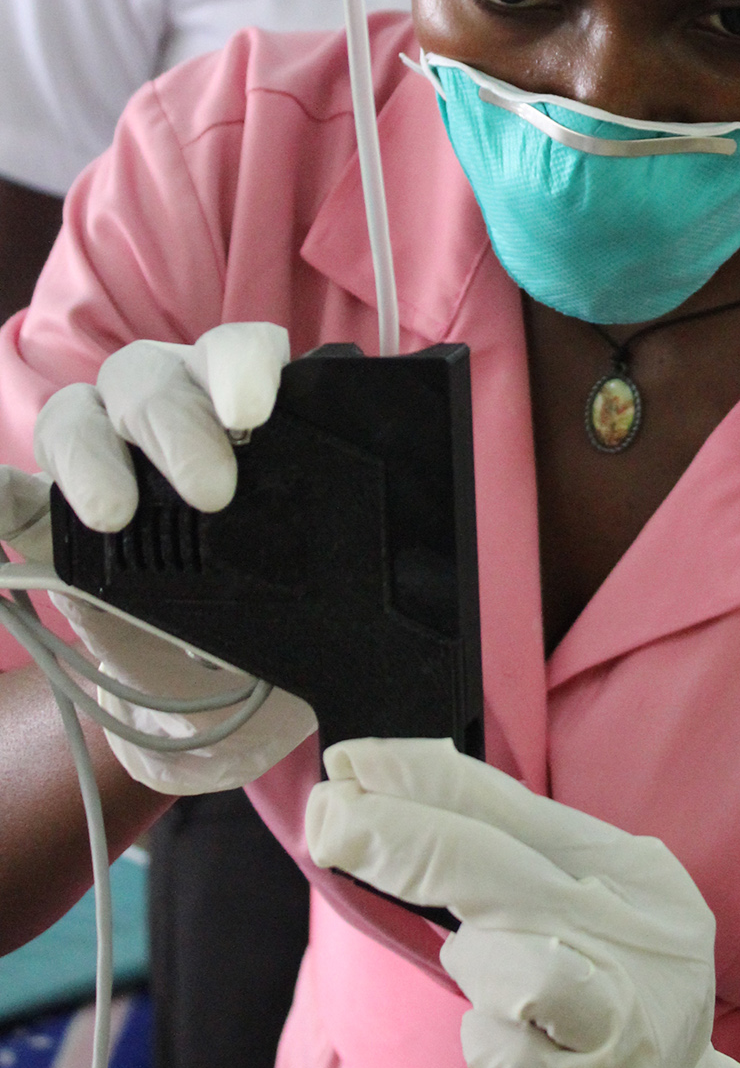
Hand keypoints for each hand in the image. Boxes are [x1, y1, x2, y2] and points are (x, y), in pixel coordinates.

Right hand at [5, 325, 316, 792]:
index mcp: (252, 422)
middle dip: (180, 423)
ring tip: (115, 514)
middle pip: (157, 375)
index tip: (258, 412)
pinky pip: (10, 495)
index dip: (245, 366)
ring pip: (82, 411)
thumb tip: (374, 643)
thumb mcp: (326, 616)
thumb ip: (346, 601)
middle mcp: (174, 421)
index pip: (242, 355)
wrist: (213, 713)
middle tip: (213, 492)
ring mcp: (104, 465)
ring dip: (94, 452)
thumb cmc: (280, 638)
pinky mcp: (47, 525)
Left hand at [306, 739, 739, 1067]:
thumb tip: (399, 801)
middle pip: (494, 866)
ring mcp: (622, 1020)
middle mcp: (641, 935)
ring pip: (505, 961)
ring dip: (477, 967)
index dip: (424, 778)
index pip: (514, 806)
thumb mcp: (585, 916)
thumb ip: (518, 865)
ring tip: (500, 987)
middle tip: (330, 817)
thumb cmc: (598, 1008)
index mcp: (637, 873)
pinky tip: (515, 1051)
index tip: (352, 761)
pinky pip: (497, 1047)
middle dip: (398, 833)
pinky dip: (488, 1043)